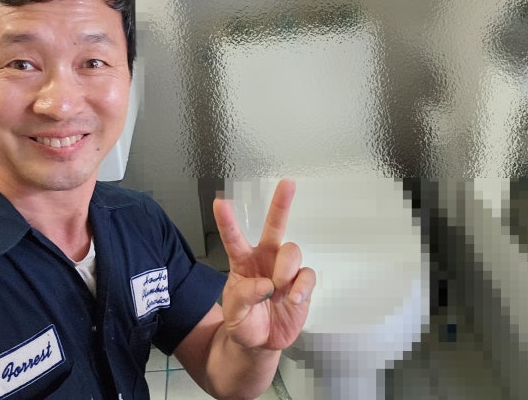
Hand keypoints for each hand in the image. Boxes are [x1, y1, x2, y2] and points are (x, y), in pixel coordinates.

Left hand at [213, 179, 315, 350]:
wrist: (262, 344)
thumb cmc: (244, 323)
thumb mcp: (234, 315)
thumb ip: (244, 298)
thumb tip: (265, 284)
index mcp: (242, 263)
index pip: (233, 238)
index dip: (227, 221)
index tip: (220, 202)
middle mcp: (265, 259)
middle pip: (275, 226)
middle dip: (281, 203)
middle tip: (288, 183)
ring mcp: (285, 270)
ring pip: (292, 251)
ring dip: (285, 268)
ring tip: (279, 289)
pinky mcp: (301, 283)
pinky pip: (307, 275)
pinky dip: (301, 287)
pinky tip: (293, 299)